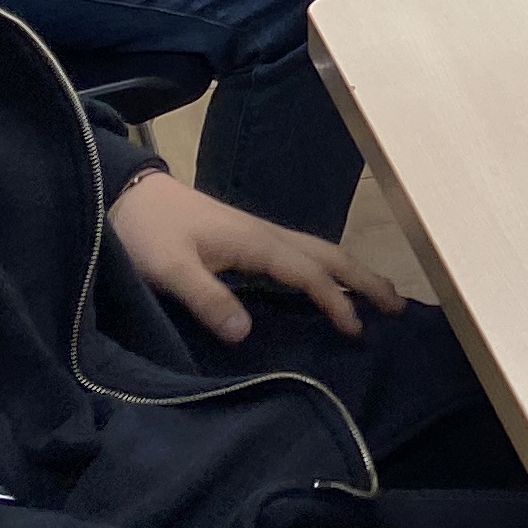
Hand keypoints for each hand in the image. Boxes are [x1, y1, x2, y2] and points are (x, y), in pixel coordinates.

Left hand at [112, 169, 401, 343]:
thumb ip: (207, 298)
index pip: (309, 273)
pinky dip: (329, 268)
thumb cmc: (148, 233)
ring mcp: (261, 234)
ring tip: (379, 295)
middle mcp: (268, 235)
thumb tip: (246, 332)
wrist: (128, 195)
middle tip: (398, 307)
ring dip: (353, 272)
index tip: (356, 330)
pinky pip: (304, 253)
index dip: (335, 301)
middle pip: (329, 255)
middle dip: (366, 279)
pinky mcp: (250, 238)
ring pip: (320, 251)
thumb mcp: (169, 270)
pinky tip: (328, 282)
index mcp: (257, 243)